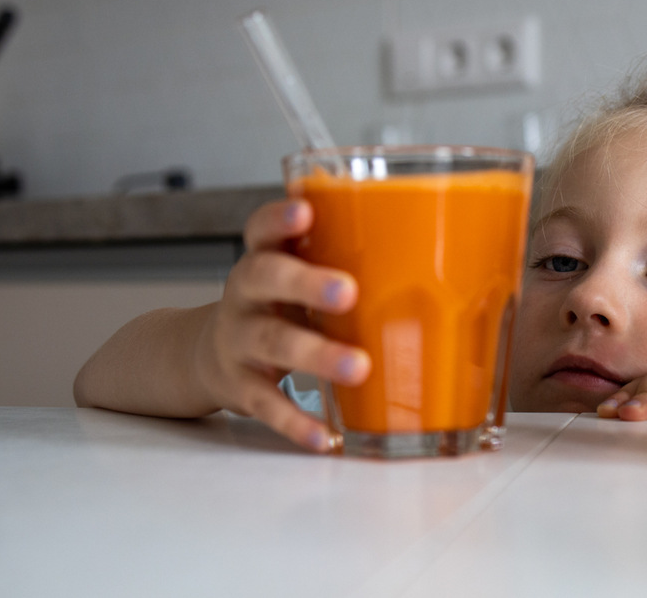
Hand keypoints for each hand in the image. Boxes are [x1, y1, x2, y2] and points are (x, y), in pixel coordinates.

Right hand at [192, 199, 369, 451]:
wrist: (210, 354)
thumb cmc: (276, 305)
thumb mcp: (295, 273)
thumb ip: (341, 258)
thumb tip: (436, 249)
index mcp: (264, 258)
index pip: (262, 228)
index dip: (279, 219)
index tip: (305, 211)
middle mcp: (246, 293)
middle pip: (266, 277)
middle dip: (307, 283)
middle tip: (348, 292)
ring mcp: (239, 339)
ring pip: (272, 342)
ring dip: (316, 355)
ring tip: (357, 367)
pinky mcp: (240, 385)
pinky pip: (267, 404)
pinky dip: (295, 422)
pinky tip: (324, 435)